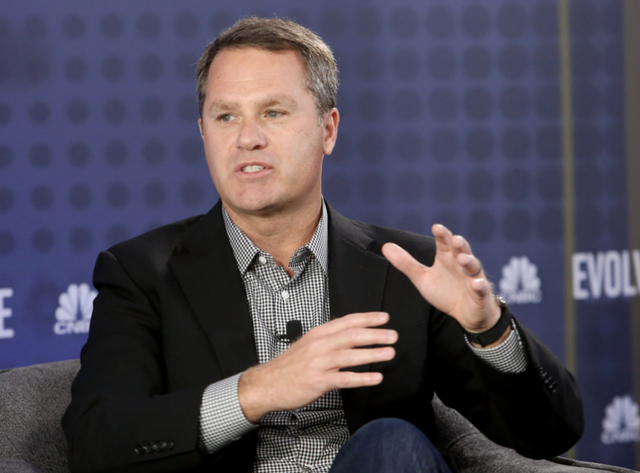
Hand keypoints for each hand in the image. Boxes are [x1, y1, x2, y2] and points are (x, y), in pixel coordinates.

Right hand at [238, 312, 396, 422]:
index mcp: (318, 334)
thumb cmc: (289, 366)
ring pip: (350, 355)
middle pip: (351, 336)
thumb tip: (351, 333)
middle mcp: (319, 345)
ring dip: (372, 354)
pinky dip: (362, 378)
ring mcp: (318, 363)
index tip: (384, 318)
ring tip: (389, 353)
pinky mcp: (318, 381)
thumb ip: (328, 338)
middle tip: (393, 335)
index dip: (367, 318)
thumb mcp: (307, 344)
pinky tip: (375, 378)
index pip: (346, 322)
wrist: (267, 383)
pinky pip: (344, 378)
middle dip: (375, 334)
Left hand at [382, 224, 499, 333]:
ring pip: (473, 267)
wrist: (465, 313)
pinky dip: (479, 286)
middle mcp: (461, 264)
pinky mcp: (480, 294)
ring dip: (469, 261)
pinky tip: (476, 284)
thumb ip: (405, 263)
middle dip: (459, 244)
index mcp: (447, 258)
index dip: (442, 235)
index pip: (444, 243)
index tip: (436, 227)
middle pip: (461, 251)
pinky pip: (481, 289)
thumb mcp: (422, 278)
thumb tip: (385, 246)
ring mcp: (472, 278)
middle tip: (454, 239)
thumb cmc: (445, 291)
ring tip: (463, 258)